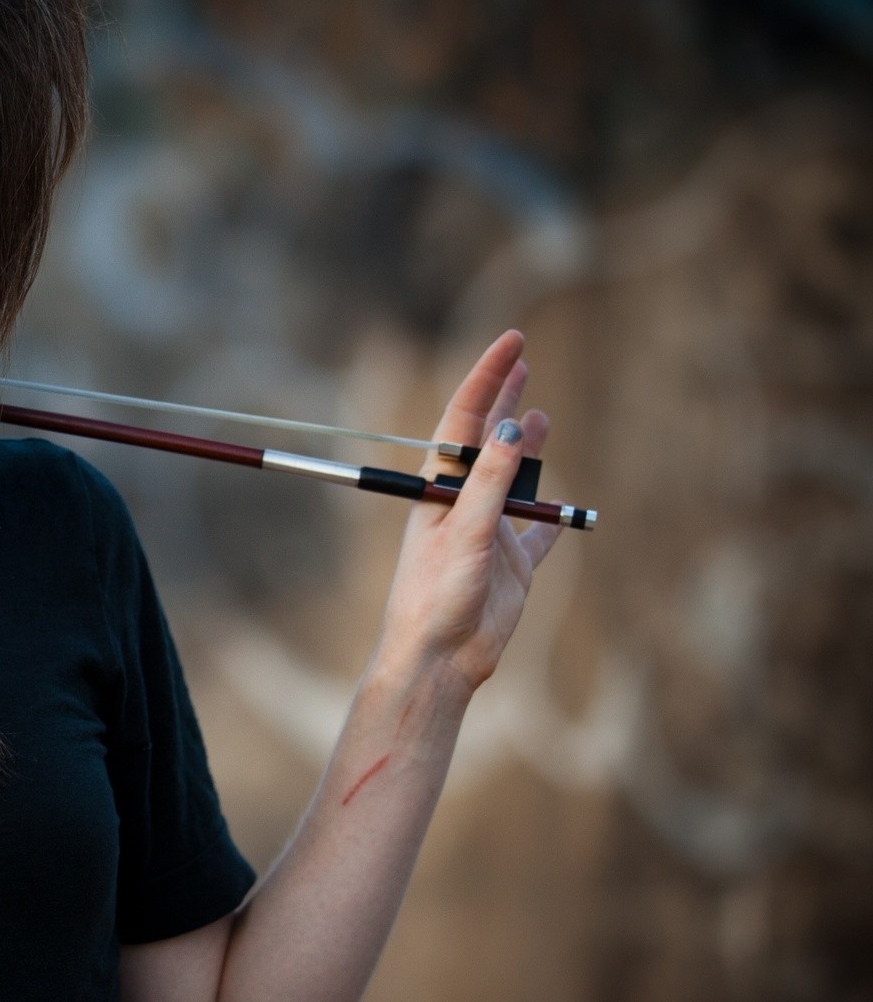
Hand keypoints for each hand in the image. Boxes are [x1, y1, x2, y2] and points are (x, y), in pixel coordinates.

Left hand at [377, 329, 560, 693]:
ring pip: (516, 480)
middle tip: (520, 359)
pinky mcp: (512, 567)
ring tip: (541, 417)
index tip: (512, 341)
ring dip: (528, 450)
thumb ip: (490, 483)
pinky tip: (564, 505)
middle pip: (487, 440)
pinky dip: (552, 518)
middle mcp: (464, 505)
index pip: (465, 420)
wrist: (438, 660)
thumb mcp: (465, 534)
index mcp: (441, 489)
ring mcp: (490, 534)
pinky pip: (538, 535)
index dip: (487, 378)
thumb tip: (511, 430)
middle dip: (502, 399)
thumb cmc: (437, 597)